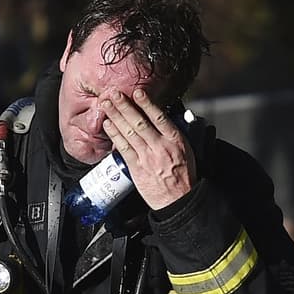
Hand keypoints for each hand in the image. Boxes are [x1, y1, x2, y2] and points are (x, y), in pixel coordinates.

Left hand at [100, 89, 195, 209]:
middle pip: (140, 122)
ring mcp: (148, 157)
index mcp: (175, 140)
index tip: (138, 92)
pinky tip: (108, 125)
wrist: (179, 200)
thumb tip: (164, 121)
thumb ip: (174, 135)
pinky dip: (115, 135)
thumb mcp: (187, 151)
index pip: (160, 117)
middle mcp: (161, 146)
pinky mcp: (137, 168)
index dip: (147, 104)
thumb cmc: (183, 176)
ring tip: (106, 105)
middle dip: (125, 106)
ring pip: (130, 132)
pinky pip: (124, 148)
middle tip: (114, 94)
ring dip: (116, 117)